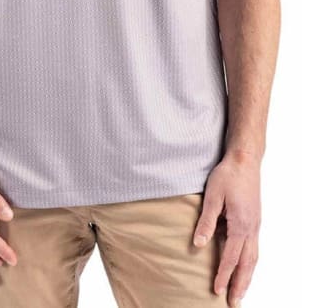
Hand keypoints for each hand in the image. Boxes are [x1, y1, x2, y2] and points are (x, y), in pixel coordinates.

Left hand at [192, 149, 260, 306]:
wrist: (245, 160)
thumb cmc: (227, 175)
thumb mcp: (213, 196)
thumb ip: (207, 221)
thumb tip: (198, 244)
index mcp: (241, 224)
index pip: (231, 257)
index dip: (223, 275)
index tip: (217, 291)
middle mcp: (251, 228)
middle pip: (247, 264)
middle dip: (240, 284)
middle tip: (234, 302)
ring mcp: (255, 224)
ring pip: (253, 257)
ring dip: (247, 276)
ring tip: (240, 291)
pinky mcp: (254, 219)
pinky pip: (254, 247)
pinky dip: (250, 261)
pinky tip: (244, 265)